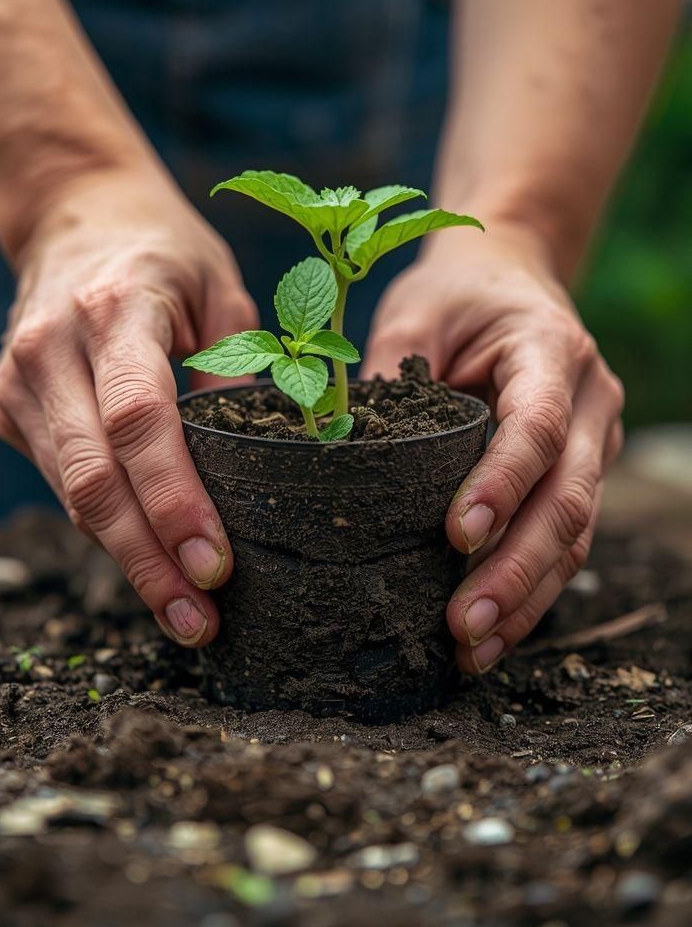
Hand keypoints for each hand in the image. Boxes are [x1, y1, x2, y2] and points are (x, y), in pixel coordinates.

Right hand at [0, 167, 257, 647]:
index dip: (175, 499)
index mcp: (115, 309)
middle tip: (199, 621)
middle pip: (96, 478)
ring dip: (127, 563)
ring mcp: (19, 381)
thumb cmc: (166, 251)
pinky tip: (149, 564)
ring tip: (183, 615)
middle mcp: (51, 349)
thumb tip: (264, 465)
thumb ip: (241, 369)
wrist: (75, 214)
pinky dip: (107, 530)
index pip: (140, 419)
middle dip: (149, 560)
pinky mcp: (9, 408)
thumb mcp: (223, 288)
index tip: (215, 564)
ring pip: (72, 495)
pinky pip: (62, 484)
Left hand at [363, 222, 623, 673]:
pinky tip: (494, 631)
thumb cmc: (459, 292)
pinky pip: (566, 539)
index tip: (457, 537)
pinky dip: (531, 589)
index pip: (536, 427)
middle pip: (567, 498)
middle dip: (515, 569)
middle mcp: (589, 402)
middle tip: (462, 625)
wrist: (513, 276)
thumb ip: (387, 366)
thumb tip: (334, 444)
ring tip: (475, 650)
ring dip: (527, 597)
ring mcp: (593, 441)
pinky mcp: (579, 472)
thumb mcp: (417, 308)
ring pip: (575, 533)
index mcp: (550, 351)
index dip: (502, 484)